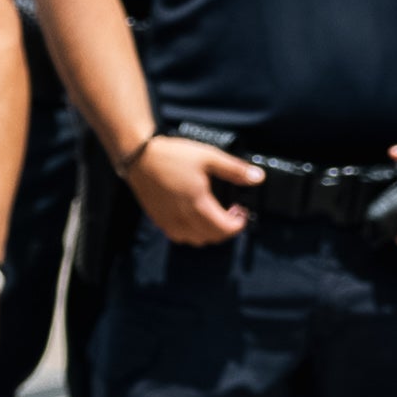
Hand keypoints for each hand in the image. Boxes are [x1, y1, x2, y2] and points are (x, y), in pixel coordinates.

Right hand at [127, 135, 257, 246]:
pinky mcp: (158, 220)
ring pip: (195, 241)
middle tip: (230, 212)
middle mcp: (183, 218)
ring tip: (212, 216)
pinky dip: (191, 234)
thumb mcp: (208, 156)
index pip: (224, 229)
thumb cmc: (172, 155)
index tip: (241, 212)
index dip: (239, 224)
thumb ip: (234, 170)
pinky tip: (192, 218)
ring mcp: (169, 222)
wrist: (139, 157)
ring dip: (209, 233)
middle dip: (226, 229)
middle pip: (212, 238)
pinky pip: (179, 237)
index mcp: (197, 204)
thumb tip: (258, 178)